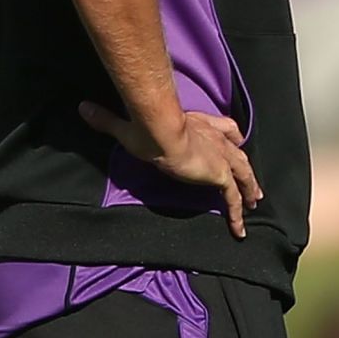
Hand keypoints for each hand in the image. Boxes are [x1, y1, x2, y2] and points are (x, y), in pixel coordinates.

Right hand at [79, 102, 262, 238]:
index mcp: (199, 124)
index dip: (229, 135)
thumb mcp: (127, 126)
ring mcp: (221, 157)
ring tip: (254, 202)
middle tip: (252, 182)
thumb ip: (108, 119)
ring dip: (249, 188)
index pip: (223, 128)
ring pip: (243, 174)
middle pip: (238, 152)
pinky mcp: (220, 175)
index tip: (235, 141)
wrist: (162, 130)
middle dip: (245, 167)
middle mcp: (215, 139)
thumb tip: (84, 108)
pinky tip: (239, 229)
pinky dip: (237, 214)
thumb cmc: (147, 127)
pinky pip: (233, 198)